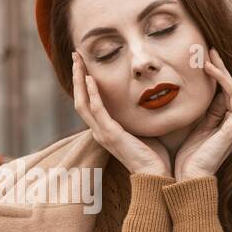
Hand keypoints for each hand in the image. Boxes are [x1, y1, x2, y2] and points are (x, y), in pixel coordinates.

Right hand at [72, 51, 170, 175]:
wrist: (156, 176)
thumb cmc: (153, 156)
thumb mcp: (141, 129)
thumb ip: (136, 115)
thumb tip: (146, 97)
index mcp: (105, 130)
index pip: (87, 102)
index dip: (83, 83)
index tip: (83, 64)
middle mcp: (99, 131)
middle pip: (79, 99)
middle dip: (77, 76)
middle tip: (75, 55)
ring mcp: (102, 133)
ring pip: (82, 102)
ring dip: (79, 80)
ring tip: (78, 61)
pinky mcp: (111, 135)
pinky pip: (96, 110)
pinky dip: (92, 93)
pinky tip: (90, 78)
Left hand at [172, 48, 231, 181]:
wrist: (190, 178)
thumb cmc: (190, 157)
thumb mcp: (198, 127)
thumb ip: (207, 111)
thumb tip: (207, 92)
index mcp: (229, 123)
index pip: (229, 93)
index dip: (221, 74)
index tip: (210, 58)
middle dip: (225, 68)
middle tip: (212, 49)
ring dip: (227, 73)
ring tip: (213, 56)